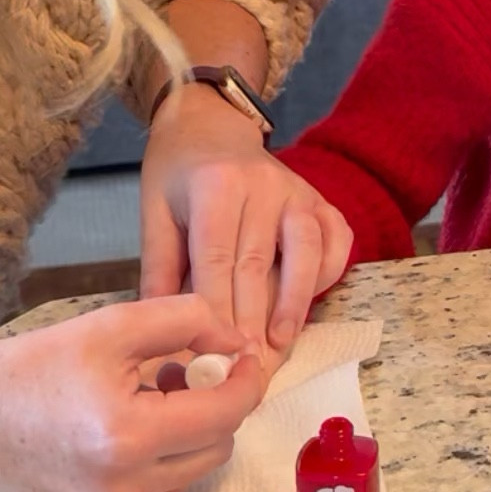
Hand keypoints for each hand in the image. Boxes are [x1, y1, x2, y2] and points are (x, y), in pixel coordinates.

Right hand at [0, 297, 261, 491]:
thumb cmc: (36, 366)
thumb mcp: (113, 325)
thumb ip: (186, 321)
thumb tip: (236, 341)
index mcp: (129, 436)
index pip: (225, 414)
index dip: (245, 379)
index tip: (241, 354)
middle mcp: (127, 488)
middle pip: (218, 445)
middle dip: (214, 403)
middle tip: (180, 369)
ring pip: (195, 469)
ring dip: (191, 430)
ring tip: (151, 394)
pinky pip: (165, 488)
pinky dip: (164, 456)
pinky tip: (131, 426)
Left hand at [140, 86, 352, 362]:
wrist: (209, 122)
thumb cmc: (177, 172)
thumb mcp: (155, 211)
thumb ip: (160, 268)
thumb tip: (161, 329)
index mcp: (215, 186)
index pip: (217, 260)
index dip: (217, 311)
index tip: (213, 354)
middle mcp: (262, 184)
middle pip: (259, 263)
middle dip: (253, 322)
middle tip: (246, 369)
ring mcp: (297, 190)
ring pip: (304, 251)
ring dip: (294, 303)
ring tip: (280, 344)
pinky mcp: (320, 198)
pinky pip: (335, 239)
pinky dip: (327, 272)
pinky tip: (309, 302)